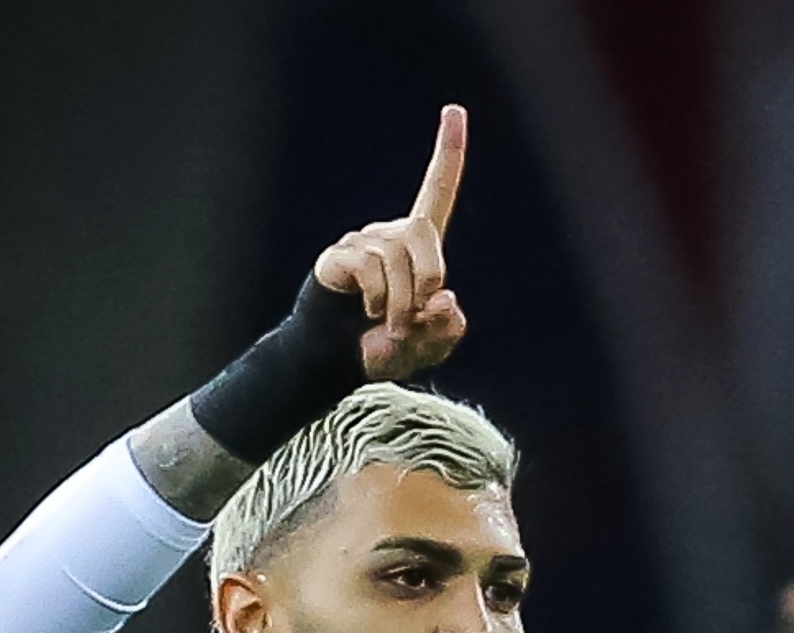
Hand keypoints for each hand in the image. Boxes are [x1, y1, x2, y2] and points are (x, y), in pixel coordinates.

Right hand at [313, 103, 470, 379]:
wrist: (339, 362)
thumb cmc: (386, 348)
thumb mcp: (431, 345)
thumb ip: (449, 327)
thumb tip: (443, 298)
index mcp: (419, 248)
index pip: (437, 192)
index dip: (448, 153)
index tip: (454, 109)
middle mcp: (390, 235)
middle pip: (424, 236)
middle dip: (429, 282)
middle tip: (416, 318)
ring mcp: (362, 242)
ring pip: (397, 259)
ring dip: (402, 304)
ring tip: (390, 325)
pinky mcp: (339, 256)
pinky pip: (370, 267)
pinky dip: (380, 299)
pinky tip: (369, 311)